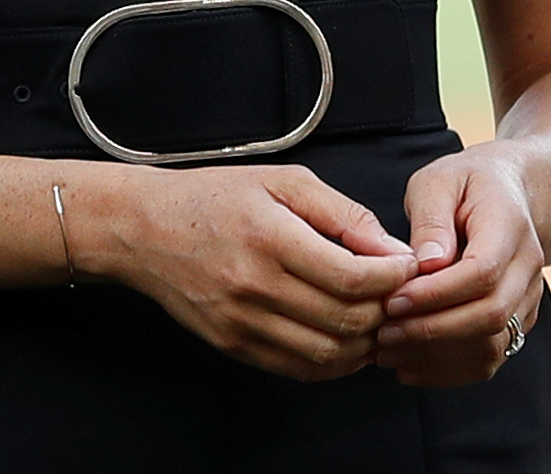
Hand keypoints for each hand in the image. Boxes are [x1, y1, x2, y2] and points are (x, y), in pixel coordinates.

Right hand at [66, 163, 414, 381]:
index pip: (353, 277)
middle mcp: (254, 286)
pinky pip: (300, 368)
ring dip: (365, 341)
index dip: (394, 278)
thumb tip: (394, 251)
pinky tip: (342, 337)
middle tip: (396, 292)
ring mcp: (243, 322)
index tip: (406, 266)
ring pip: (329, 354)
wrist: (144, 229)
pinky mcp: (235, 346)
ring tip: (373, 316)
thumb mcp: (283, 182)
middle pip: (347, 320)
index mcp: (269, 237)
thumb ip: (343, 215)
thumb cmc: (215, 197)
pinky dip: (334, 360)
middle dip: (386, 310)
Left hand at [376, 146, 544, 387]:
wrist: (508, 194)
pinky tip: (409, 366)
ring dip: (437, 356)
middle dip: (432, 330)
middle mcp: (528, 269)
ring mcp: (527, 300)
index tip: (393, 299)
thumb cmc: (466, 184)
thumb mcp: (439, 181)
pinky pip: (489, 359)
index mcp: (510, 226)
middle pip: (490, 316)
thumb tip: (426, 263)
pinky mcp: (515, 322)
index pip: (482, 272)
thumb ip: (431, 219)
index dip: (436, 294)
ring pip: (492, 346)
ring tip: (387, 351)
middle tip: (382, 331)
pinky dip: (449, 371)